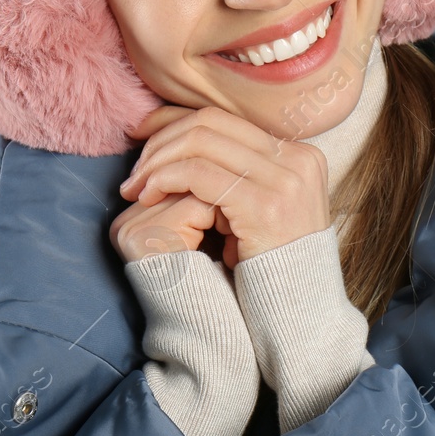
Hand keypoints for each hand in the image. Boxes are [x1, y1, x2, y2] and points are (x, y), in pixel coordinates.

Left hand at [119, 104, 329, 264]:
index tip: (143, 132)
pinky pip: (198, 175)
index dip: (177, 119)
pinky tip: (148, 197)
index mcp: (301, 155)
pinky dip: (165, 179)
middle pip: (211, 122)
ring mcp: (286, 181)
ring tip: (135, 187)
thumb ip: (236, 177)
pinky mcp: (264, 205)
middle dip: (162, 139)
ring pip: (200, 142)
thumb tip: (182, 143)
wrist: (300, 317)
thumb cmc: (270, 269)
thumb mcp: (260, 211)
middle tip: (134, 169)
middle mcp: (299, 159)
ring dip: (157, 161)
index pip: (226, 118)